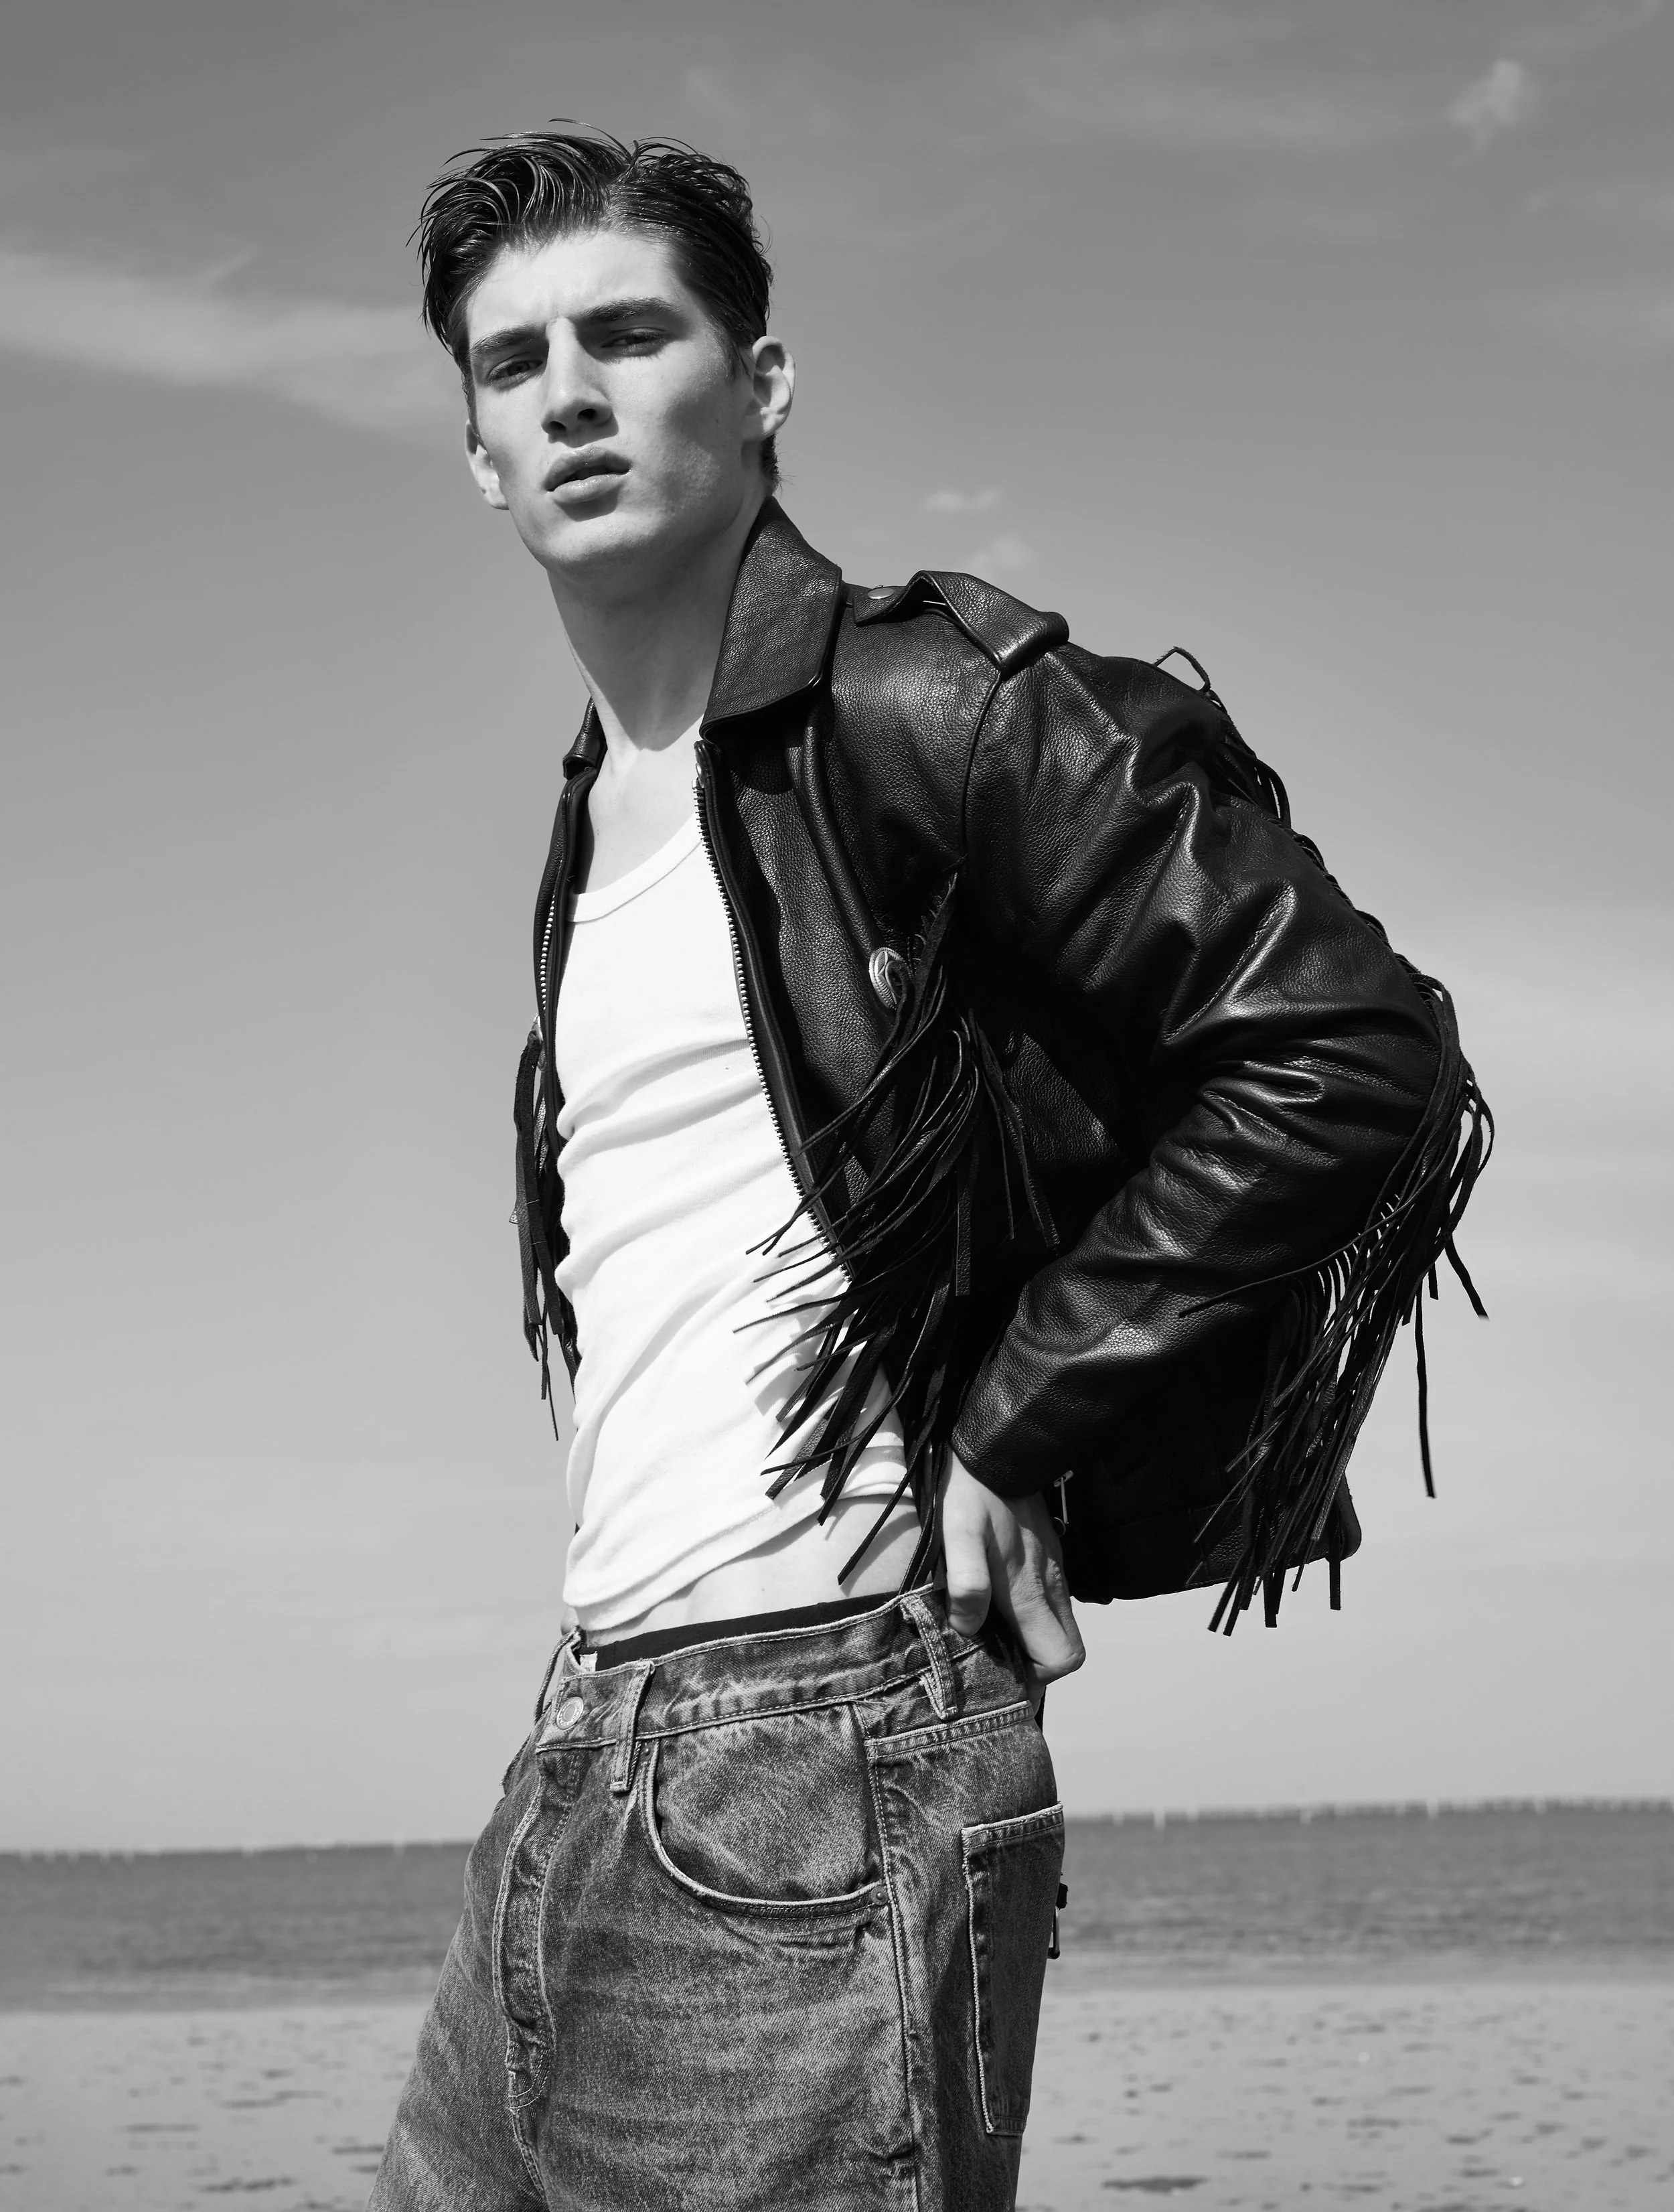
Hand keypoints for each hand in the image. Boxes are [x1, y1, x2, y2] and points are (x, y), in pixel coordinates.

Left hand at [938, 1454, 1084, 1686]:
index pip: (1061, 1658)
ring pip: (1059, 1625)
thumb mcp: (959, 1536)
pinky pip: (1051, 1601)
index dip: (1037, 1677)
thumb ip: (968, 1584)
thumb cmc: (974, 1494)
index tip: (1003, 1673)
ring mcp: (1054, 1569)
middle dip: (1036, 1665)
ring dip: (1032, 1640)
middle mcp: (1051, 1585)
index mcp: (1031, 1591)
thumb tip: (968, 1628)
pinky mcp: (1048, 1554)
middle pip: (1066, 1649)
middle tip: (995, 1659)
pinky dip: (1032, 1615)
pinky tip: (997, 1602)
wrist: (1000, 1448)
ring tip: (990, 1634)